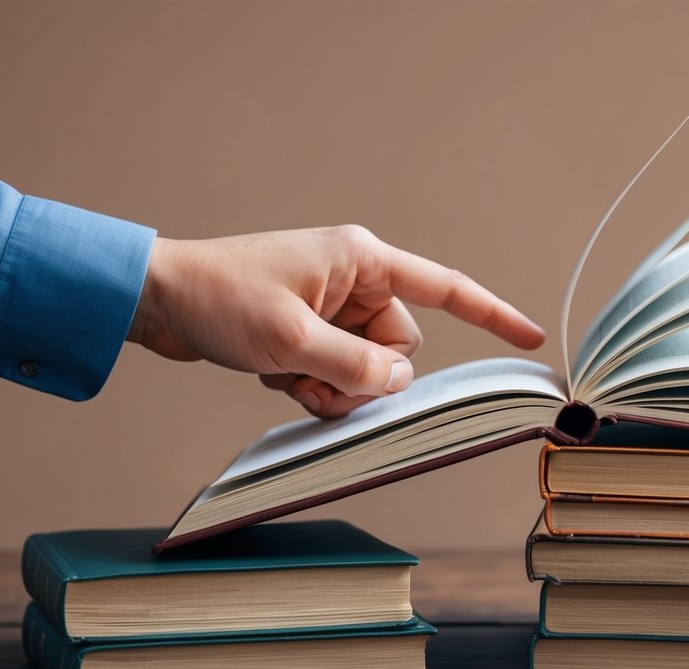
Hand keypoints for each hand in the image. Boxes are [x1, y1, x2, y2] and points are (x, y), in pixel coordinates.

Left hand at [127, 225, 544, 416]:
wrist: (158, 299)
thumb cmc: (221, 299)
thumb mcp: (294, 341)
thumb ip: (357, 369)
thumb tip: (399, 386)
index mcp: (363, 261)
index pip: (445, 290)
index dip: (492, 315)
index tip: (531, 338)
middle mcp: (354, 281)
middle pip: (400, 348)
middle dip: (366, 377)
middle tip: (317, 380)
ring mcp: (331, 308)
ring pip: (367, 368)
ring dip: (333, 387)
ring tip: (286, 377)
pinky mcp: (308, 330)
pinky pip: (336, 373)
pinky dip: (311, 384)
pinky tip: (273, 373)